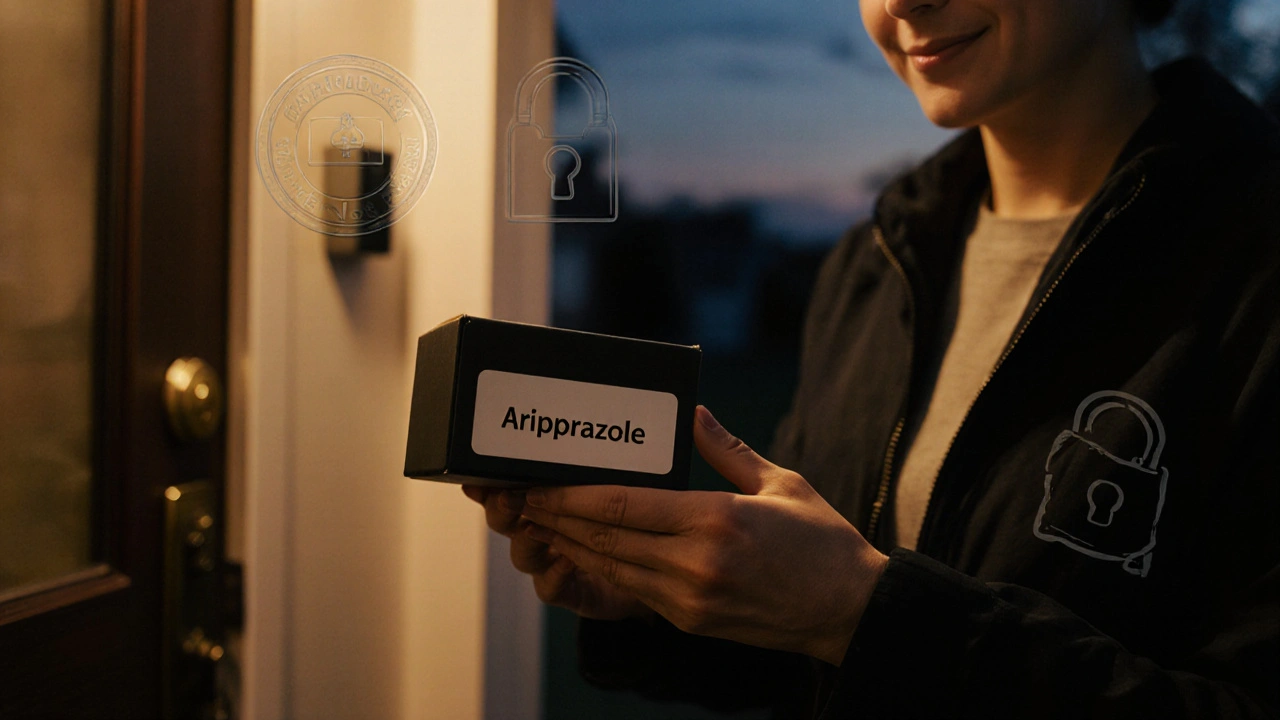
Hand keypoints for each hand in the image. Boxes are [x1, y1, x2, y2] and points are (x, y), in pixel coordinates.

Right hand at [461, 484, 653, 621]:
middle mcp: (545, 536)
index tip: (479, 474)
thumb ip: (595, 470)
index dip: (491, 484)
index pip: (511, 489)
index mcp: (550, 505)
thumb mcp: (615, 489)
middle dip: (501, 508)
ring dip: (526, 539)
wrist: (655, 572)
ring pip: (523, 556)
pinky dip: (554, 574)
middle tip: (506, 497)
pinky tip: (566, 560)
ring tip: (534, 525)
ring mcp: (554, 567)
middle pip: (505, 523)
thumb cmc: (635, 523)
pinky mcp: (572, 594)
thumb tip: (589, 434)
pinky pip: (549, 588)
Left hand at [518, 405, 889, 665]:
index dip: (570, 496)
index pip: (622, 505)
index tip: (538, 482)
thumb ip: (725, 449)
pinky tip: (579, 551)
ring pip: (610, 568)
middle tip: (518, 499)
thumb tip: (692, 411)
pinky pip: (631, 590)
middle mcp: (695, 564)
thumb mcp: (780, 482)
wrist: (850, 611)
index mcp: (715, 521)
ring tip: (536, 523)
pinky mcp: (691, 620)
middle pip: (604, 538)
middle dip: (555, 518)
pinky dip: (599, 569)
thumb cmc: (822, 541)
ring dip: (568, 545)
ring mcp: (689, 598)